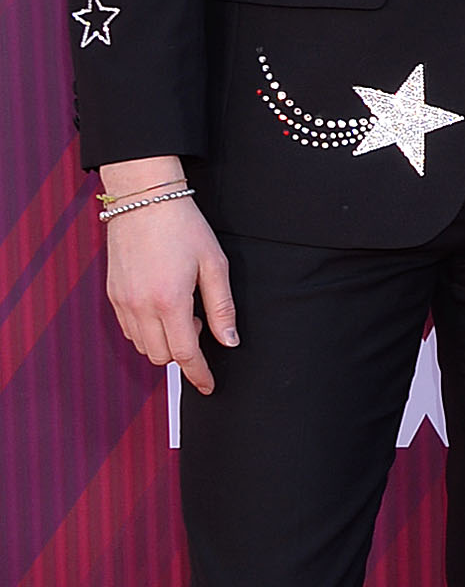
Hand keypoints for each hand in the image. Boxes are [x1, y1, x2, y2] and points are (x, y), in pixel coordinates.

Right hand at [100, 161, 236, 393]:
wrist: (143, 199)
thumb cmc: (184, 228)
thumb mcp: (214, 265)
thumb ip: (223, 307)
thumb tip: (230, 341)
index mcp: (169, 301)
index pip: (185, 354)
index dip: (199, 374)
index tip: (208, 386)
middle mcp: (140, 306)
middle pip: (161, 356)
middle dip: (184, 351)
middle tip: (199, 319)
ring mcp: (122, 302)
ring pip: (143, 346)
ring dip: (165, 341)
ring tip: (181, 309)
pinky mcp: (111, 294)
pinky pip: (129, 330)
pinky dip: (147, 331)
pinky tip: (162, 306)